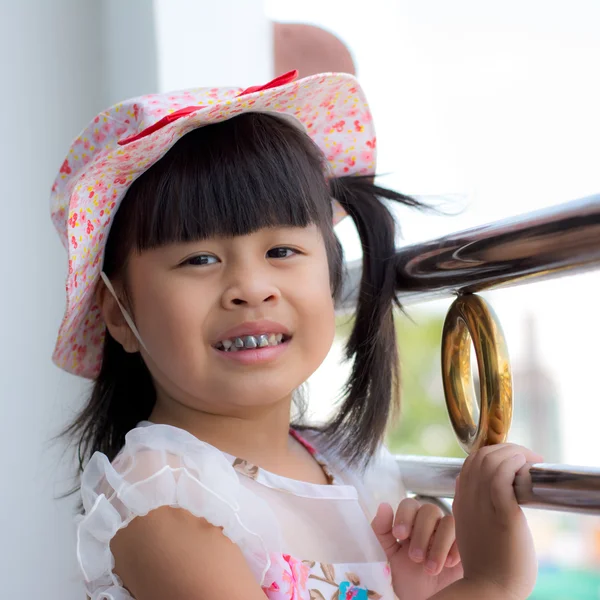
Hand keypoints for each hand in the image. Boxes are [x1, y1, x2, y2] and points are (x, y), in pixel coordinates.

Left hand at [372, 498, 462, 599]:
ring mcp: (449, 533)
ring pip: (448, 522)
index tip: (399, 535)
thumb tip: (383, 506)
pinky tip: (448, 564)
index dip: (404, 516)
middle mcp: (431, 522)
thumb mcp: (391, 554)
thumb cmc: (408, 576)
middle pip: (429, 510)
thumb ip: (383, 531)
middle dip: (420, 534)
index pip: (409, 504)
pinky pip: (464, 537)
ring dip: (438, 545)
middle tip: (415, 558)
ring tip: (430, 568)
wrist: (427, 598)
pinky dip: (454, 550)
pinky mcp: (464, 546)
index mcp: (411, 520)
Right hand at [453, 443, 542, 599]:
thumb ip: (476, 510)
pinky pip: (502, 476)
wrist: (490, 590)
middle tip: (526, 458)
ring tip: (530, 460)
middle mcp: (468, 499)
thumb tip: (489, 492)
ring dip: (513, 452)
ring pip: (489, 460)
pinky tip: (526, 466)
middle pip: (479, 456)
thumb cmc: (489, 566)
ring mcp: (482, 505)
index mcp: (461, 502)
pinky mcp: (501, 513)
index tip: (513, 461)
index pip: (470, 463)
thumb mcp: (474, 531)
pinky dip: (514, 463)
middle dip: (505, 448)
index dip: (492, 454)